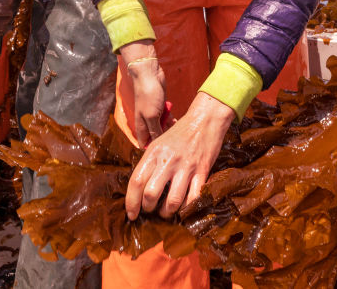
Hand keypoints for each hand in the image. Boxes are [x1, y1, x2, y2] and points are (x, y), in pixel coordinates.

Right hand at [119, 41, 169, 144]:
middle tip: (175, 142)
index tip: (164, 150)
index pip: (144, 144)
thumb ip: (155, 130)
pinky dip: (171, 119)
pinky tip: (177, 120)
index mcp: (141, 126)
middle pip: (155, 136)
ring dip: (169, 128)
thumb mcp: (152, 116)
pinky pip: (166, 117)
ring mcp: (153, 113)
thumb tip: (157, 144)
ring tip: (178, 130)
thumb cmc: (148, 95)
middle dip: (164, 139)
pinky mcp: (160, 106)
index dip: (151, 149)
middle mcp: (146, 121)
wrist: (149, 74)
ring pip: (162, 126)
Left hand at [125, 91, 234, 219]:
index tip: (131, 215)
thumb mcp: (159, 143)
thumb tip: (139, 187)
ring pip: (171, 201)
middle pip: (150, 194)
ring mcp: (185, 167)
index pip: (136, 181)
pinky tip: (183, 208)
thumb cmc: (180, 133)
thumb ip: (149, 162)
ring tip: (166, 212)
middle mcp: (167, 160)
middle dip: (148, 208)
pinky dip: (187, 208)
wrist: (205, 120)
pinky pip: (193, 198)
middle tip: (150, 211)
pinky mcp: (202, 172)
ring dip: (166, 212)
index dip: (131, 202)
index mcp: (153, 153)